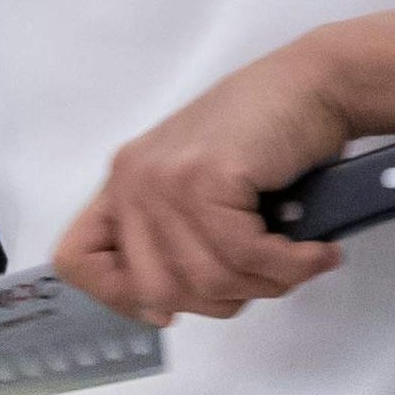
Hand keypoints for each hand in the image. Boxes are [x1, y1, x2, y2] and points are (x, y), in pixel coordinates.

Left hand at [51, 45, 351, 323]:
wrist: (317, 83)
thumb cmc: (271, 133)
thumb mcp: (201, 184)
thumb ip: (174, 235)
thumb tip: (159, 311)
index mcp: (123, 182)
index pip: (76, 259)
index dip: (120, 295)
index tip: (172, 306)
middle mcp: (132, 179)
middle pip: (155, 288)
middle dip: (220, 300)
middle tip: (263, 279)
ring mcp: (166, 177)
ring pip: (206, 278)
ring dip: (265, 283)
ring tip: (300, 263)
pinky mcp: (208, 176)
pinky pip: (244, 254)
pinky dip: (288, 265)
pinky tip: (316, 253)